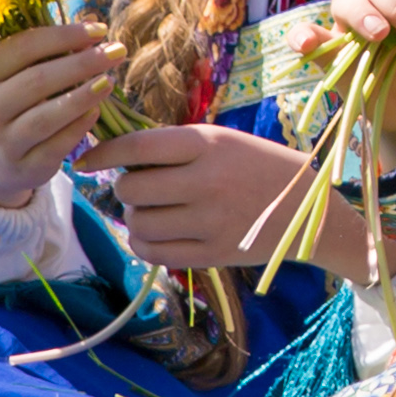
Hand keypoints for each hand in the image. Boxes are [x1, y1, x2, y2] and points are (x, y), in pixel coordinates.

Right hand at [0, 20, 122, 210]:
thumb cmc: (10, 101)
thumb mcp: (14, 73)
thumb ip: (47, 51)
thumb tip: (94, 26)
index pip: (25, 47)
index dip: (65, 35)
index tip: (100, 29)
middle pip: (38, 81)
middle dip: (82, 64)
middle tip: (117, 51)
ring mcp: (4, 141)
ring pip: (46, 117)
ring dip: (83, 96)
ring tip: (110, 81)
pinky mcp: (24, 167)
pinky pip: (56, 146)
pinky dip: (78, 127)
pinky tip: (96, 111)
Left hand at [73, 120, 364, 278]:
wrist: (311, 211)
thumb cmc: (261, 167)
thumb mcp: (224, 142)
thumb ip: (176, 149)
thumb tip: (119, 162)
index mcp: (209, 145)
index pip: (139, 146)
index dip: (103, 153)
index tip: (84, 161)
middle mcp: (206, 182)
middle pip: (131, 189)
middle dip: (124, 188)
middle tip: (138, 187)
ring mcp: (208, 222)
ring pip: (138, 223)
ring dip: (136, 216)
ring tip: (154, 210)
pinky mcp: (211, 254)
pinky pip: (153, 252)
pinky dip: (145, 243)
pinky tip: (157, 233)